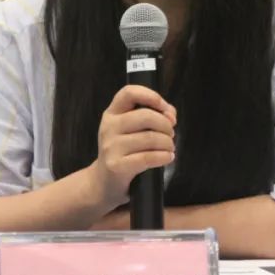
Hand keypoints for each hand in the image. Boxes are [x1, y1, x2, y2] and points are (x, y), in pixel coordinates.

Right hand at [90, 85, 176, 210]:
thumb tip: (170, 114)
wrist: (103, 181)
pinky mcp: (116, 165)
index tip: (165, 108)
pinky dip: (164, 157)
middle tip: (171, 134)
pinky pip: (147, 157)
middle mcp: (109, 126)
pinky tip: (168, 157)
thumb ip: (151, 116)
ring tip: (170, 148)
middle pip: (145, 116)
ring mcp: (111, 146)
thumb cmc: (123, 151)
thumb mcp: (131, 130)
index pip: (129, 93)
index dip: (151, 96)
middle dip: (166, 125)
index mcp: (112, 113)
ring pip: (150, 138)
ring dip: (167, 143)